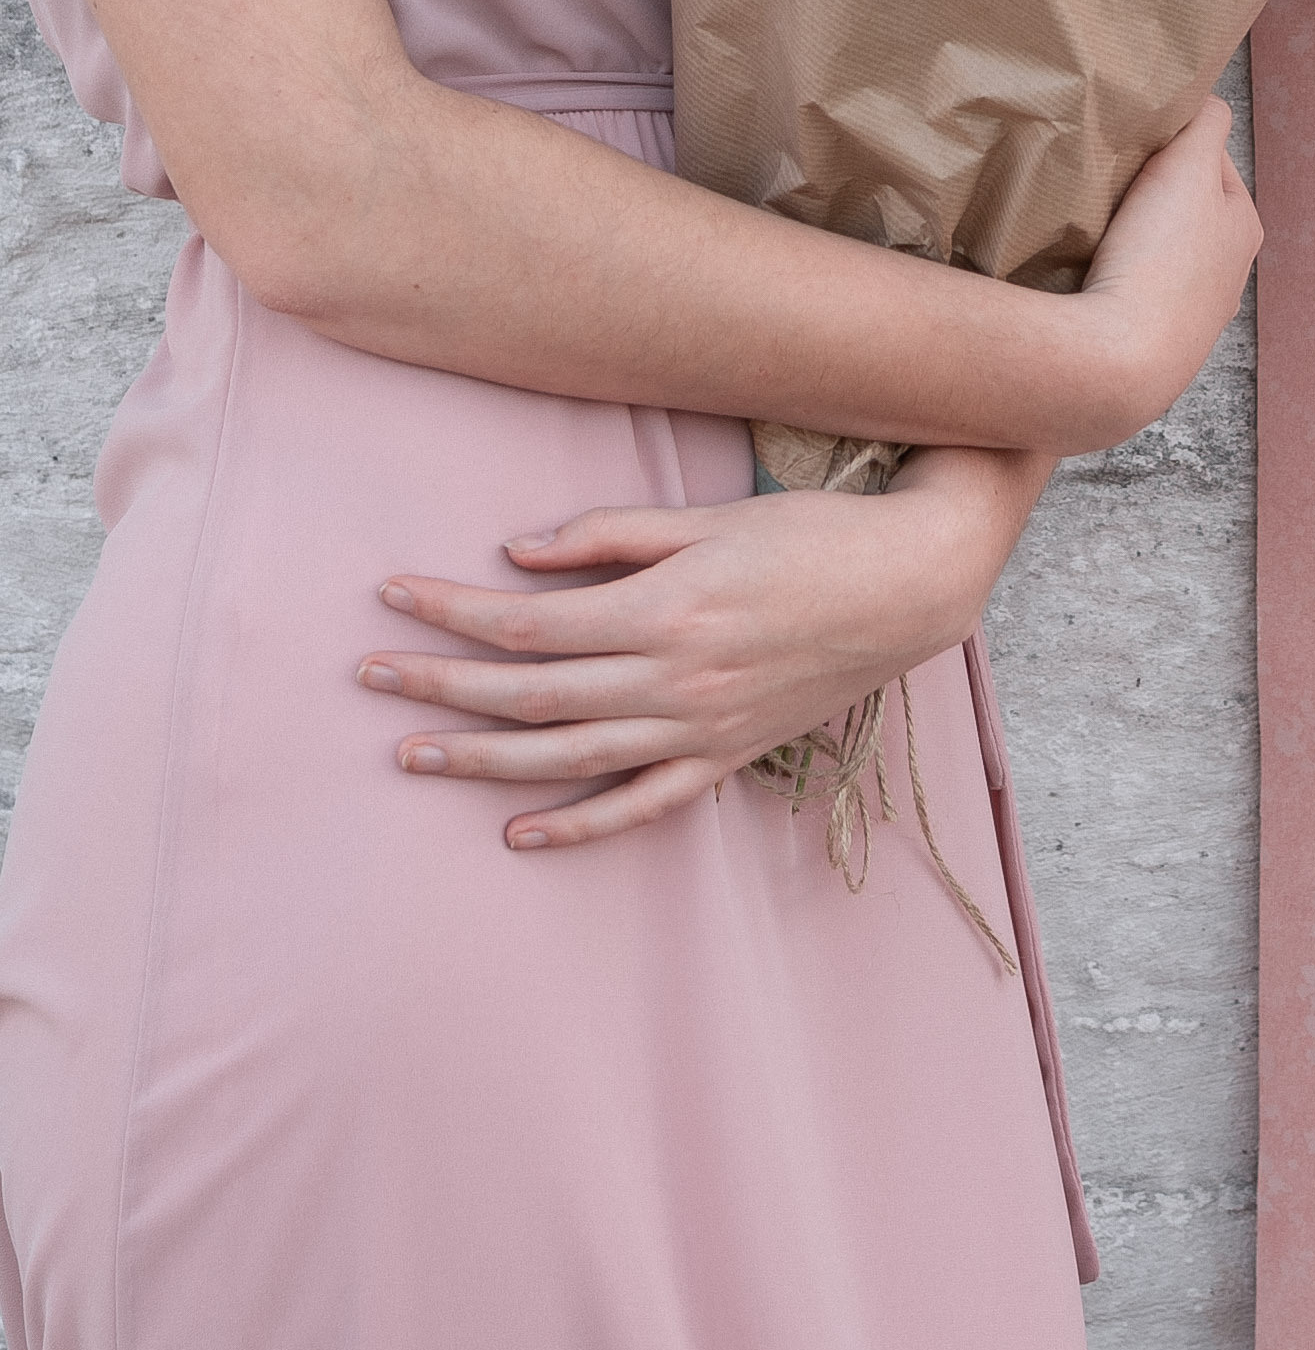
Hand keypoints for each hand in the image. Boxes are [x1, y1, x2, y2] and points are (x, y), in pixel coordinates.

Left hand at [357, 447, 1043, 852]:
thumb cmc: (810, 535)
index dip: (451, 610)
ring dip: (481, 762)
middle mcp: (671, 680)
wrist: (910, 585)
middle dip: (439, 688)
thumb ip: (611, 536)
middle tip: (369, 677)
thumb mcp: (708, 516)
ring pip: (567, 759)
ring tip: (412, 756)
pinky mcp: (726, 757)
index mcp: (661, 610)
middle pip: (529, 696)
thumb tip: (518, 553)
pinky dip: (577, 828)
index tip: (391, 595)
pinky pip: (640, 805)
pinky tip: (518, 833)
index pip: (527, 622)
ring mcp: (698, 728)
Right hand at [1074, 95, 1261, 446]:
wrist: (1120, 359)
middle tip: (1110, 179)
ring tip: (1096, 225)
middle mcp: (1228, 276)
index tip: (1137, 142)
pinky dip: (1115, 276)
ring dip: (1131, 236)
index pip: (1212, 162)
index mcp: (1244, 228)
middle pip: (1184, 209)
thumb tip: (1204, 99)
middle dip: (1151, 191)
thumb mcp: (1188, 165)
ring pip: (1158, 253)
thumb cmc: (1160, 256)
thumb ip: (1203, 121)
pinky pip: (1133, 292)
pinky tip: (1090, 271)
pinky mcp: (1153, 346)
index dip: (1174, 143)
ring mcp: (1191, 317)